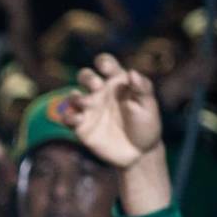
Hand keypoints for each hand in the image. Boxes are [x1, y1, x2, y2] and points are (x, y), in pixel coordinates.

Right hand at [67, 53, 162, 167]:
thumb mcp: (149, 106)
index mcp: (117, 83)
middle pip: (85, 76)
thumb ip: (142, 88)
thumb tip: (132, 72)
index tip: (107, 70)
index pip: (105, 64)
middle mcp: (100, 93)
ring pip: (72, 96)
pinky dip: (68, 116)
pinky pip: (67, 118)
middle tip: (97, 86)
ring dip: (75, 96)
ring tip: (86, 102)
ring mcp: (89, 110)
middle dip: (87, 77)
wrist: (139, 153)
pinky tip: (78, 119)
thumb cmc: (146, 125)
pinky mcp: (81, 127)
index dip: (103, 62)